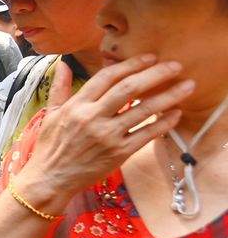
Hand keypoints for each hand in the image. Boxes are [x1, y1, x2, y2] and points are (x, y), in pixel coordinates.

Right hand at [12, 55, 192, 213]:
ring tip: (187, 86)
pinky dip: (163, 123)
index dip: (131, 64)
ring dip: (168, 96)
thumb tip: (64, 64)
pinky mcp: (118, 153)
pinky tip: (176, 114)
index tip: (149, 57)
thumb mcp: (51, 114)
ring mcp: (107, 136)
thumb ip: (60, 88)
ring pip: (143, 110)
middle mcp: (92, 118)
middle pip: (129, 88)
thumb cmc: (50, 147)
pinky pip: (146, 135)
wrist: (49, 180)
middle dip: (156, 74)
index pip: (107, 77)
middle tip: (175, 65)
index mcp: (77, 106)